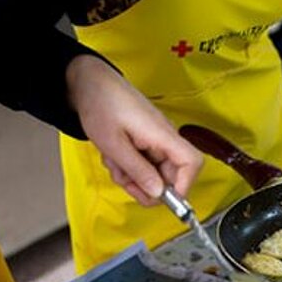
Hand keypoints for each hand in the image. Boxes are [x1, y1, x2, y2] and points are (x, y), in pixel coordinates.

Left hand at [66, 55, 202, 204]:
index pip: (191, 163)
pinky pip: (145, 164)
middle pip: (172, 175)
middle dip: (147, 185)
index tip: (164, 198)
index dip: (184, 185)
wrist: (89, 82)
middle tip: (126, 182)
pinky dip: (129, 167)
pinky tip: (115, 157)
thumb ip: (138, 170)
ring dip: (133, 177)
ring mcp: (157, 140)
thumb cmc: (100, 103)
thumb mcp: (114, 144)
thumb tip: (158, 193)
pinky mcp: (147, 141)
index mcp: (163, 135)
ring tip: (114, 163)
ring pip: (155, 173)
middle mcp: (165, 138)